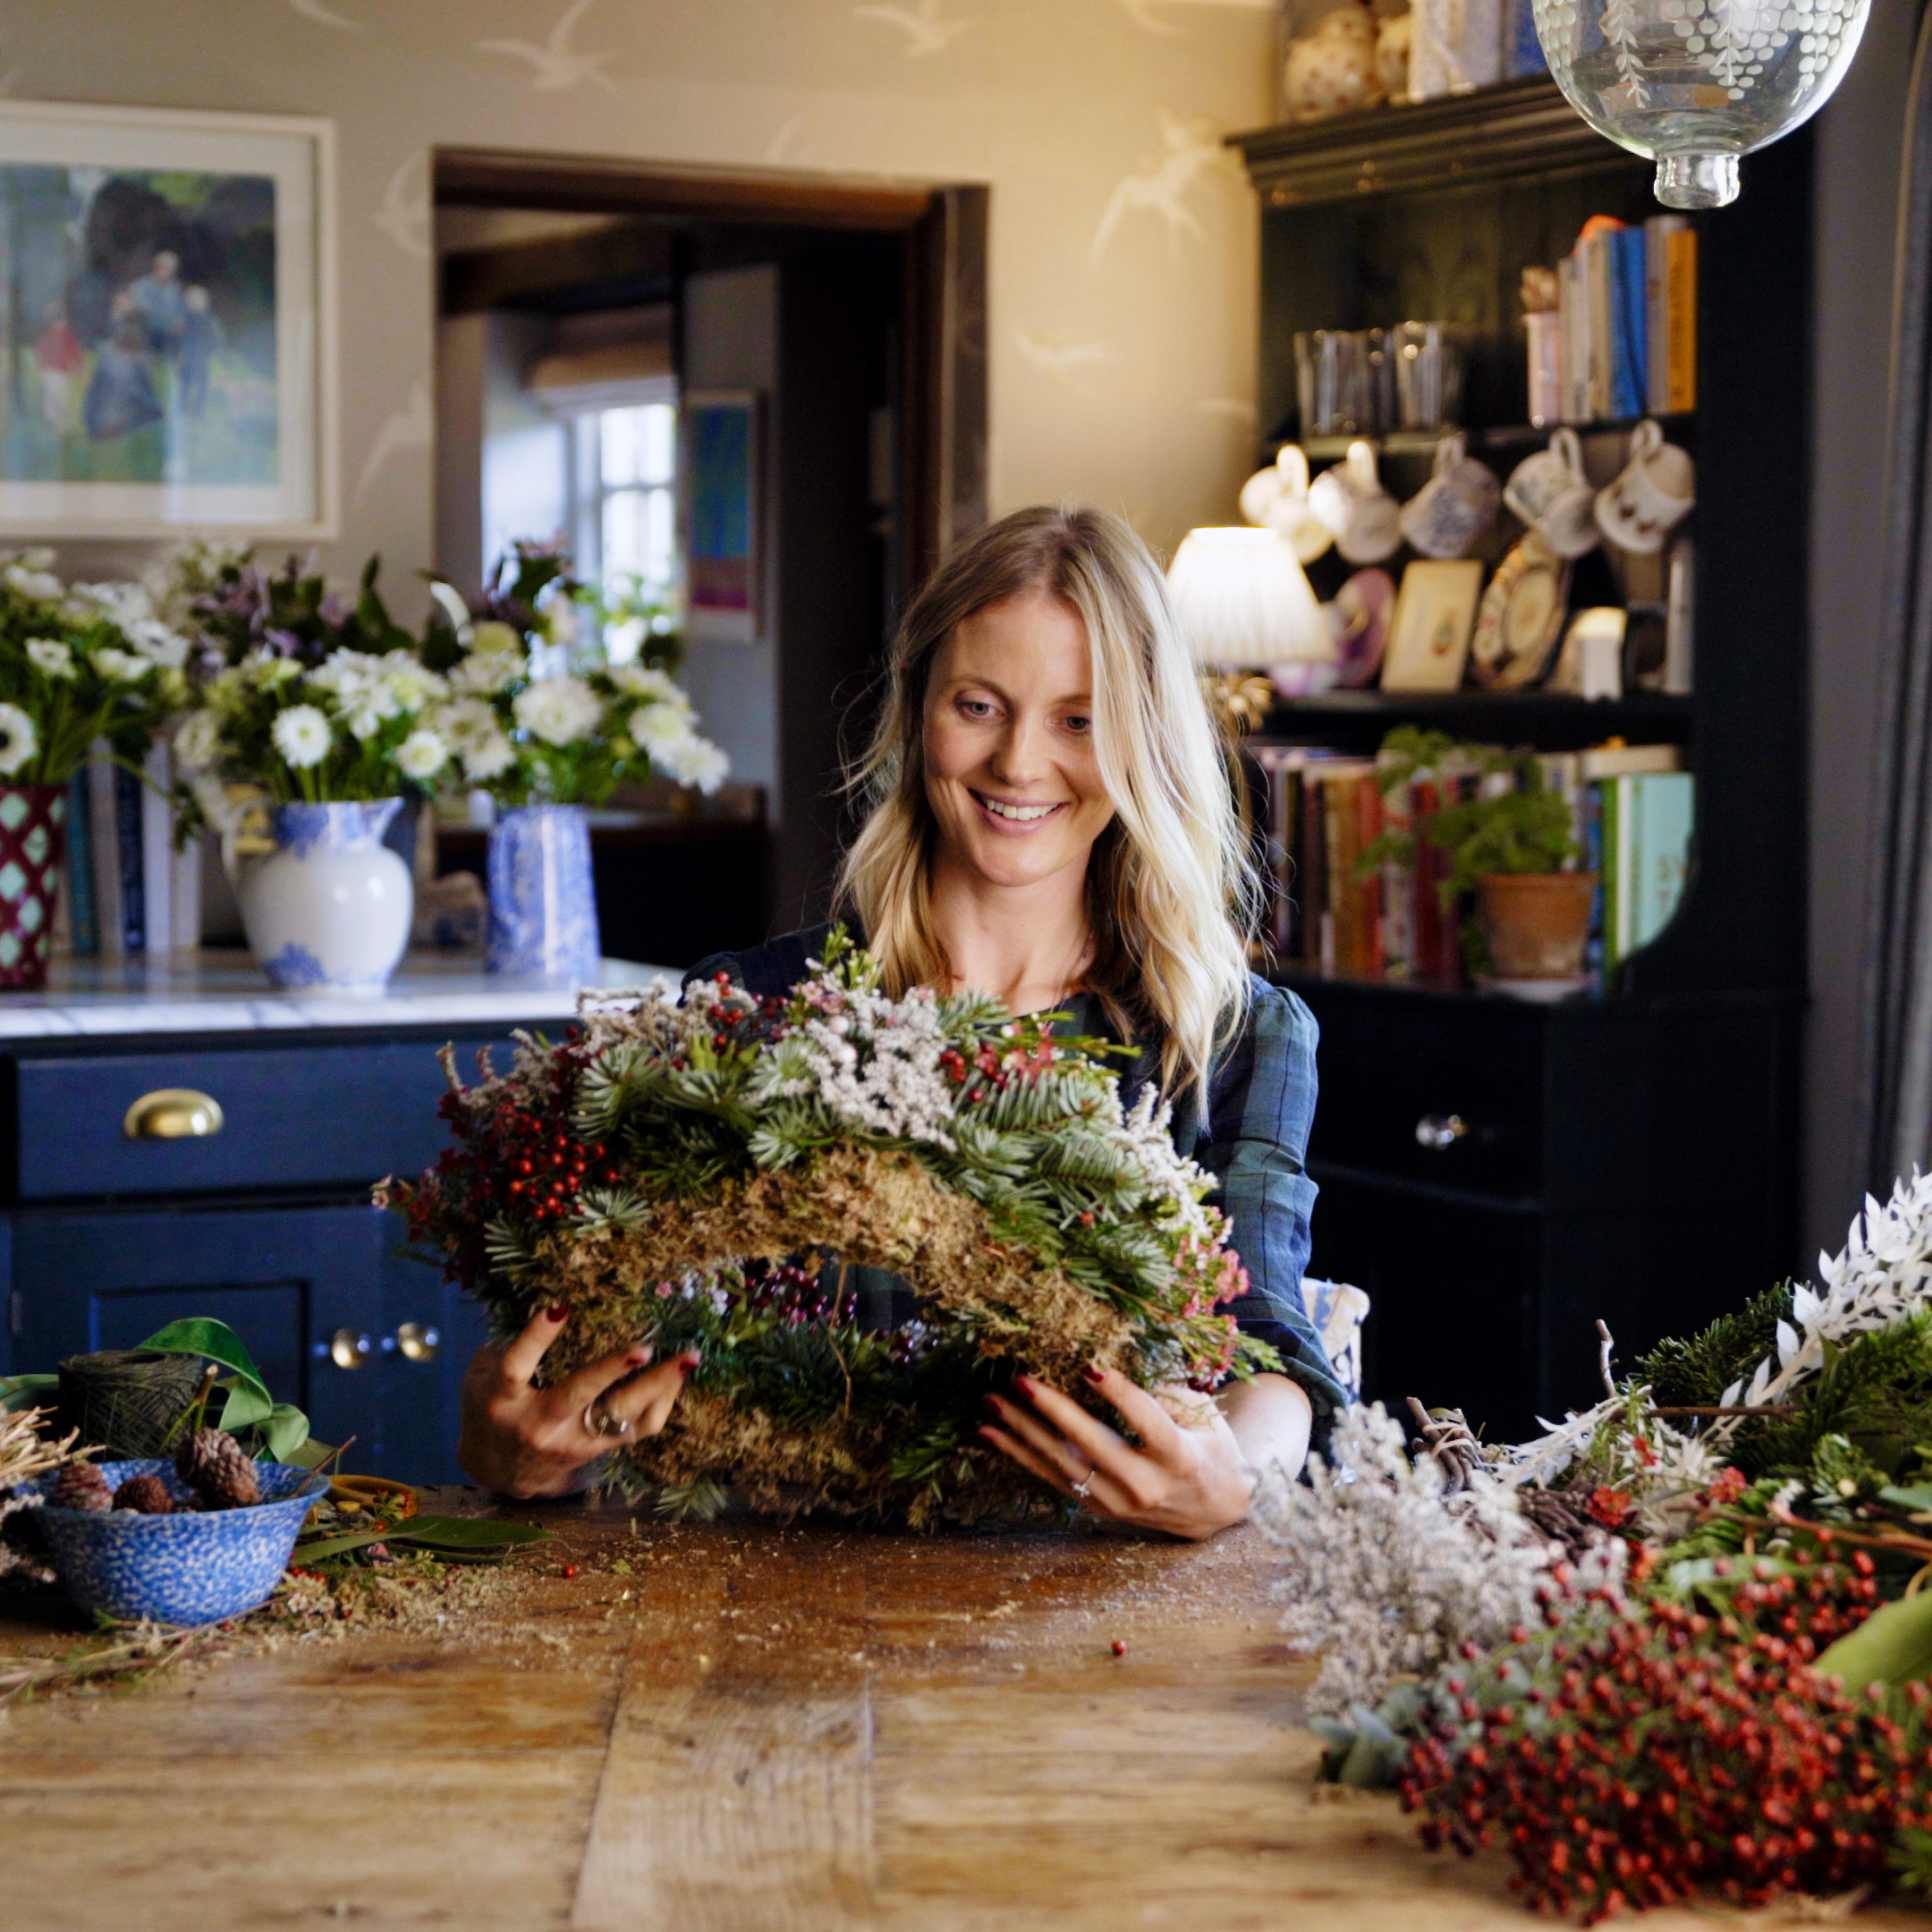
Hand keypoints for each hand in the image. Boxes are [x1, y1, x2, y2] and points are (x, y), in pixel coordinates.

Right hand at [456, 1304, 698, 1499]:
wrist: (498, 1474)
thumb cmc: (490, 1412)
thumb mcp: (479, 1381)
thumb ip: (499, 1350)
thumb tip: (541, 1315)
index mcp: (503, 1400)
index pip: (517, 1365)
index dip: (537, 1337)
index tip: (560, 1307)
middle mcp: (539, 1423)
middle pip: (578, 1394)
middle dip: (612, 1369)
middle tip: (645, 1346)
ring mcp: (573, 1442)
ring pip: (620, 1416)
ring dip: (658, 1386)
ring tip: (688, 1358)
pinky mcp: (597, 1451)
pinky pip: (638, 1430)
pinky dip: (661, 1404)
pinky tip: (678, 1378)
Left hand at [978, 1365, 1256, 1540]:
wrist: (1213, 1508)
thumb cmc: (1209, 1447)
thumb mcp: (1204, 1415)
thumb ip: (1167, 1392)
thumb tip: (1120, 1363)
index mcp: (1179, 1458)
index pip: (1147, 1422)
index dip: (1120, 1394)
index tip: (1092, 1367)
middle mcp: (1145, 1485)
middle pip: (1093, 1446)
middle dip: (1054, 1411)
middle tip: (1021, 1380)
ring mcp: (1117, 1502)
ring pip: (1063, 1464)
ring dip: (1023, 1432)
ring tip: (992, 1402)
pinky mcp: (1096, 1507)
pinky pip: (1052, 1478)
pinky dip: (1019, 1454)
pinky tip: (991, 1433)